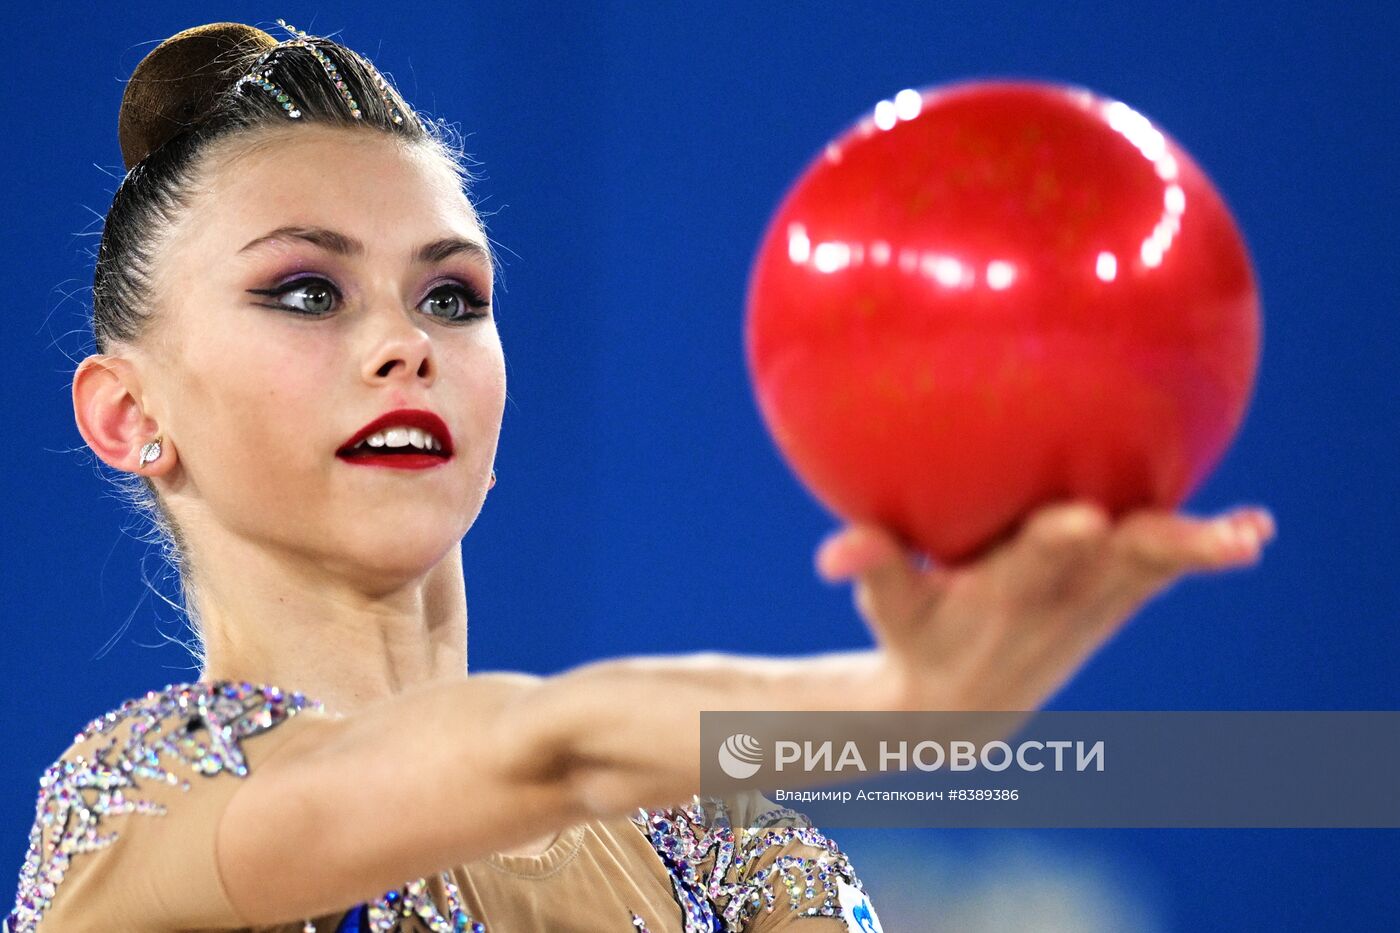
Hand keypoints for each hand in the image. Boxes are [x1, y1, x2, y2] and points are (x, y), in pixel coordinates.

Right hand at [814, 500, 1275, 710]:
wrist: (963, 710)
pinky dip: (1204, 554)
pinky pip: (1161, 572)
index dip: (1055, 546)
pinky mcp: (1114, 605)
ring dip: (1197, 554)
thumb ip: (869, 566)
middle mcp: (1056, 606)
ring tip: (1248, 535)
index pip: (1028, 569)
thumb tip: (830, 552)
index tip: (1080, 520)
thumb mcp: (886, 607)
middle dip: (1150, 548)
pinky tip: (1253, 530)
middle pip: (1111, 570)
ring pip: (1149, 571)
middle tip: (1202, 536)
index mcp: (1000, 598)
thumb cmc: (913, 637)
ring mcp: (1093, 608)